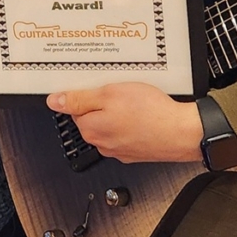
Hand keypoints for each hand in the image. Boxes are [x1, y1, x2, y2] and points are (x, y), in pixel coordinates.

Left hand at [47, 82, 202, 163]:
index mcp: (90, 128)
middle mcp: (102, 143)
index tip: (100, 86)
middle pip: (93, 117)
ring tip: (137, 101)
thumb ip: (80, 99)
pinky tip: (144, 113)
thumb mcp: (110, 94)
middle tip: (122, 91)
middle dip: (104, 102)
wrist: (181, 133)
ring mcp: (119, 149)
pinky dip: (133, 123)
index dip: (88, 93)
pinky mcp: (135, 151)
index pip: (76, 108)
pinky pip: (127, 132)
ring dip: (119, 113)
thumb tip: (55, 101)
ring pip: (111, 124)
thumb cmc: (150, 113)